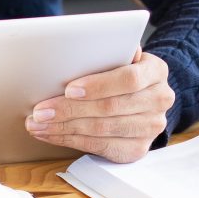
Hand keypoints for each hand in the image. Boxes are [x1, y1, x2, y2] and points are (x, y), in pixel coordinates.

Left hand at [26, 49, 173, 162]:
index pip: (128, 79)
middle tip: (40, 111)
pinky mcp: (137, 149)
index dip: (98, 85)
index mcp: (156, 71)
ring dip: (64, 128)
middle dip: (69, 110)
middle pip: (109, 108)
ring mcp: (151, 128)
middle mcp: (160, 100)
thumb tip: (83, 48)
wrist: (144, 96)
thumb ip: (109, 52)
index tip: (69, 89)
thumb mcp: (122, 56)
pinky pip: (99, 147)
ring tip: (38, 124)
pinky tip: (51, 134)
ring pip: (101, 130)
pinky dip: (70, 140)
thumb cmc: (123, 72)